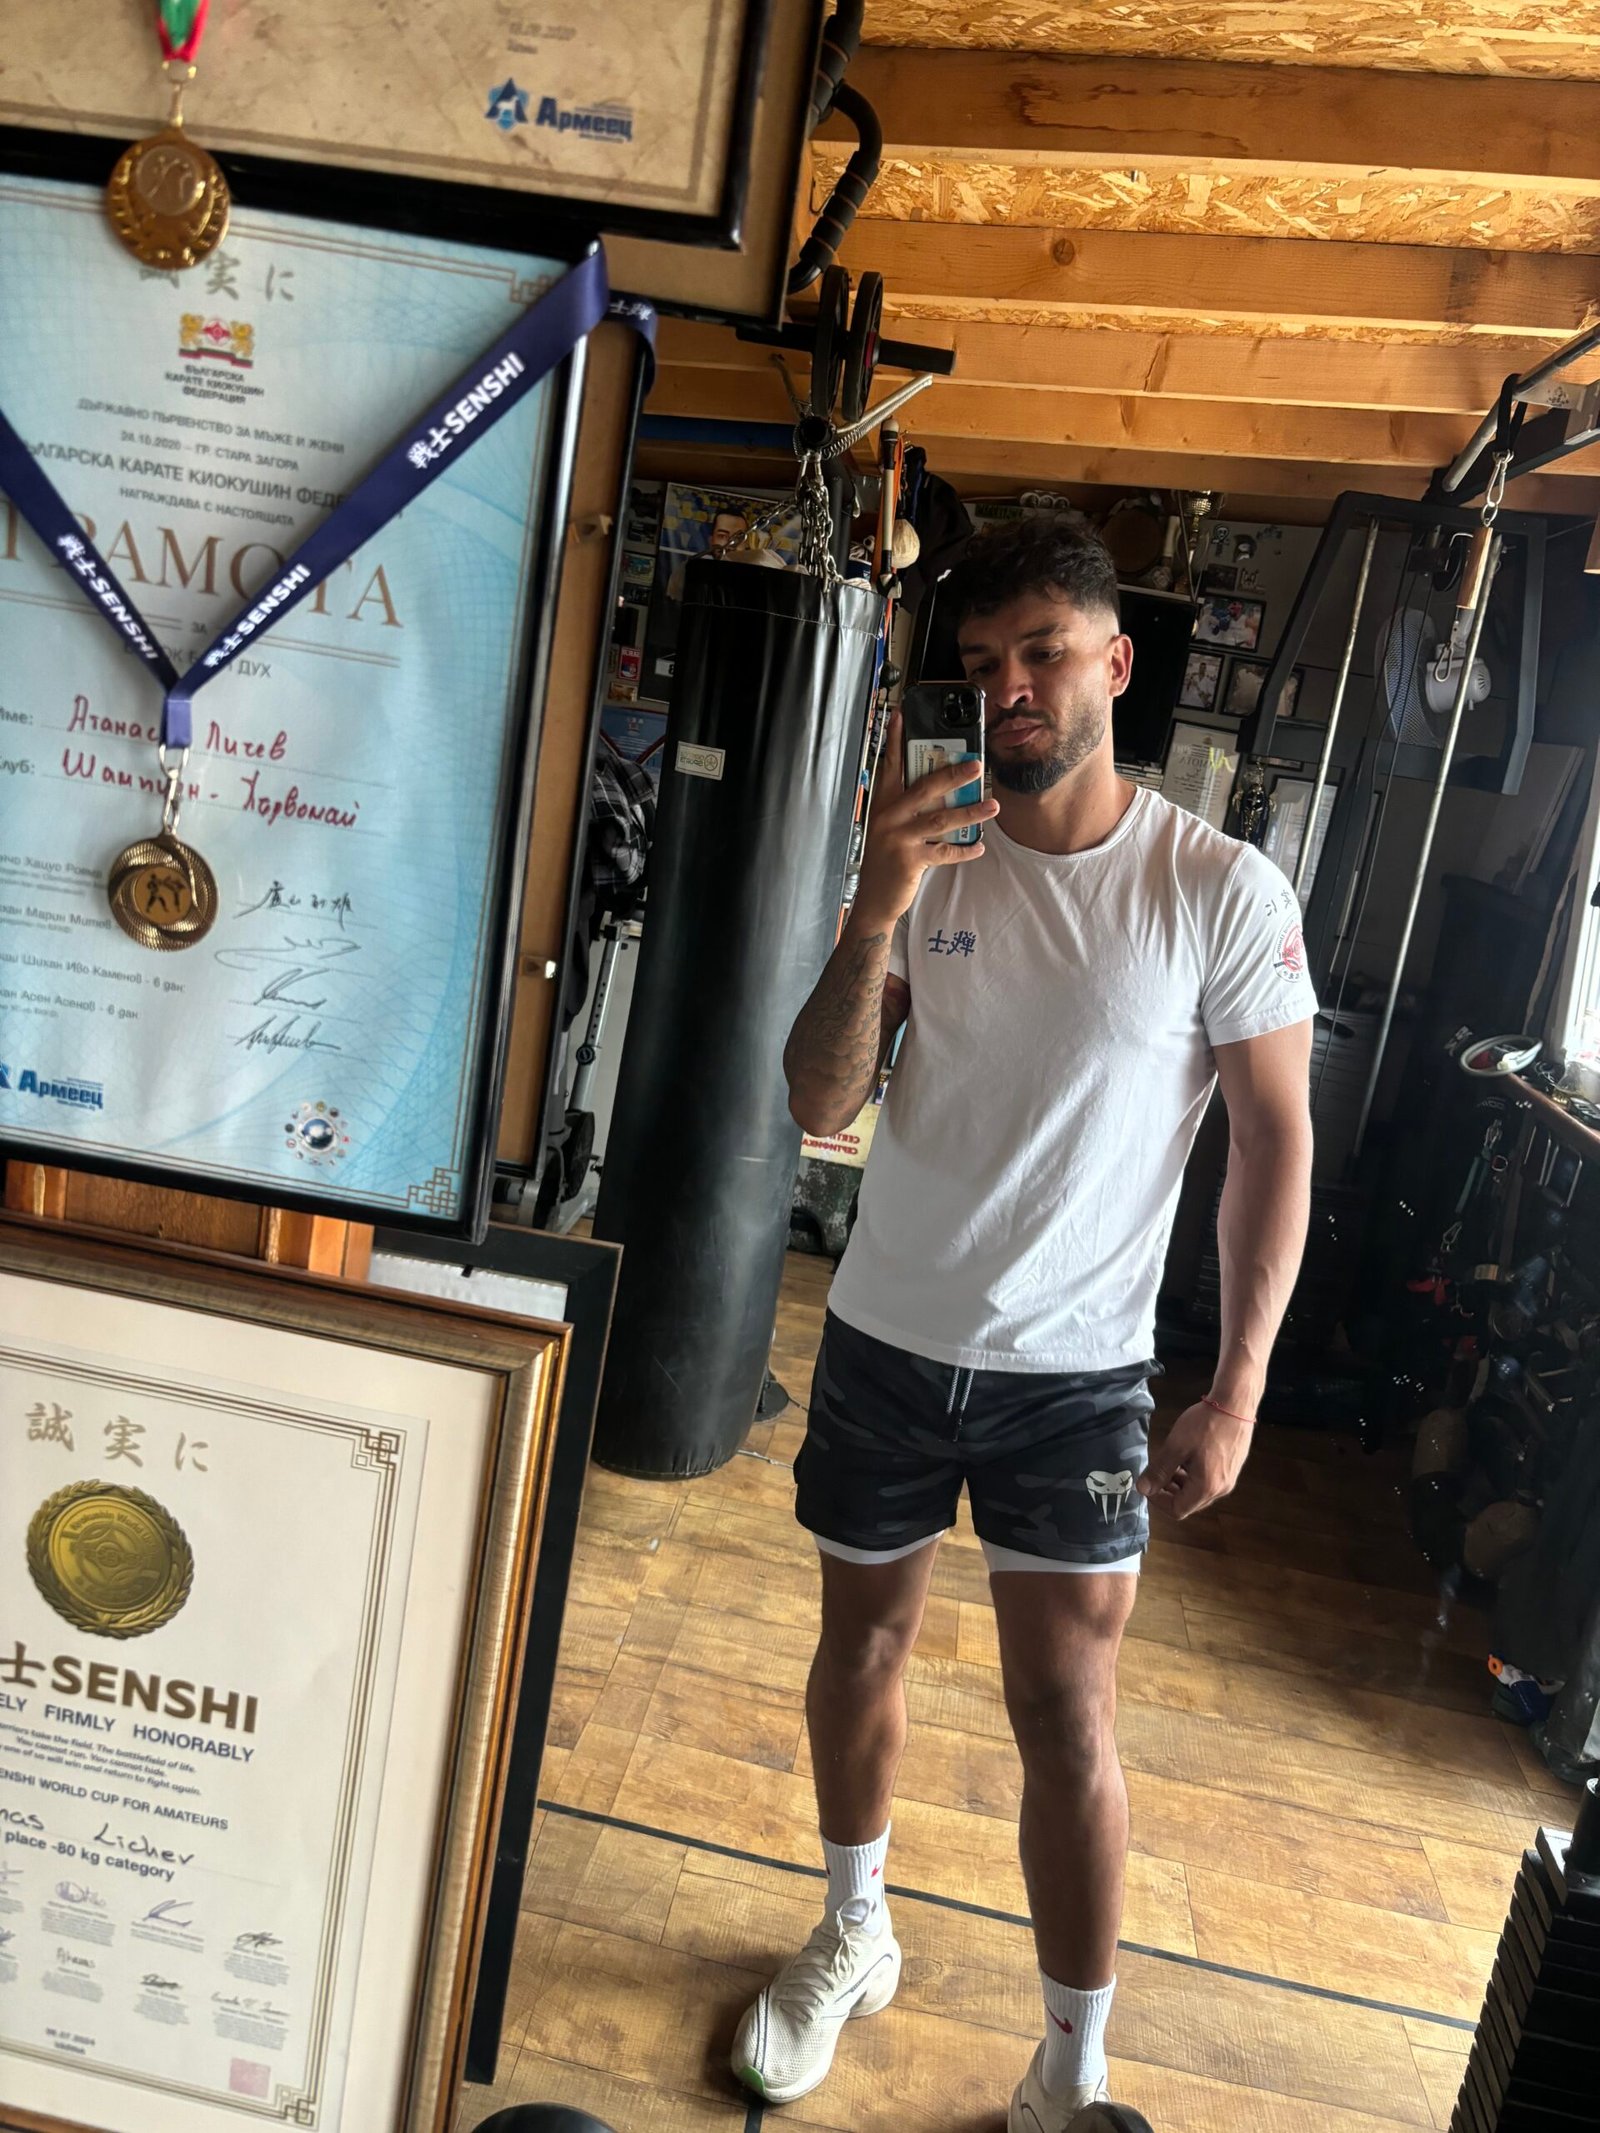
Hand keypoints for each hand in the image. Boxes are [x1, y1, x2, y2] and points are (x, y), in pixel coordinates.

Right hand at [852, 710, 1000, 929]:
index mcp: (883, 804)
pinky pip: (945, 852)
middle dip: (954, 775)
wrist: (875, 898)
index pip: (889, 765)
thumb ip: (908, 807)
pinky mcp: (910, 860)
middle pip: (925, 789)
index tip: (901, 715)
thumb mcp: (889, 827)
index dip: (894, 740)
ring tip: (992, 806)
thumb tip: (942, 789)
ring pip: (941, 819)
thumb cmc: (886, 859)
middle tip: (978, 766)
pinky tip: (979, 847)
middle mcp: (889, 817)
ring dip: (970, 813)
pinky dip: (964, 850)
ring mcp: (898, 838)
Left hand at [1136, 1401, 1253, 1520]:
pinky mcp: (1232, 1468)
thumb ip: (1159, 1471)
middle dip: (1169, 1491)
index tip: (1148, 1483)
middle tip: (1157, 1473)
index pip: (1178, 1510)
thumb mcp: (1176, 1446)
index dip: (1159, 1501)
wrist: (1235, 1404)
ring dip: (1181, 1483)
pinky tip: (1188, 1457)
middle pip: (1189, 1503)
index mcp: (1206, 1488)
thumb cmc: (1204, 1425)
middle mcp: (1220, 1490)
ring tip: (1171, 1463)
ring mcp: (1229, 1479)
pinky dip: (1193, 1476)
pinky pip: (1208, 1481)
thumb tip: (1143, 1490)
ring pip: (1198, 1492)